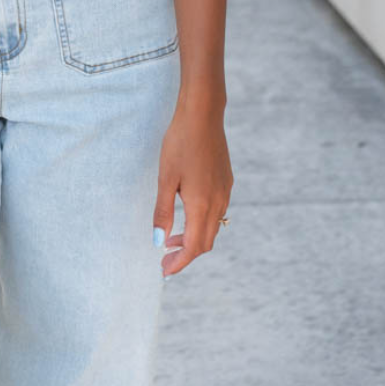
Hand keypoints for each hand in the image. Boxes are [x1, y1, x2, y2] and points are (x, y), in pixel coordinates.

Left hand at [152, 90, 232, 277]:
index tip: (165, 271)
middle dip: (186, 254)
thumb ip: (162, 212)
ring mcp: (225, 191)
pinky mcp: (226, 181)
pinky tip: (186, 215)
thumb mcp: (165, 179)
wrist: (203, 114)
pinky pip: (217, 212)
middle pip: (206, 241)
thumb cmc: (180, 144)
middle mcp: (218, 201)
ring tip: (171, 240)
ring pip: (213, 227)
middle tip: (165, 260)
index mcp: (202, 204)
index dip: (180, 262)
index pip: (195, 246)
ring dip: (194, 238)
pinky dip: (202, 223)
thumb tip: (158, 242)